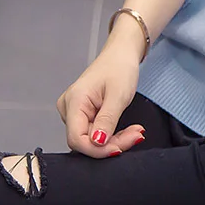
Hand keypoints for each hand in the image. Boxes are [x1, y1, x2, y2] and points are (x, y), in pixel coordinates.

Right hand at [56, 43, 144, 158]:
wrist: (121, 54)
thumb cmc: (120, 68)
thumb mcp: (118, 95)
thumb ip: (107, 120)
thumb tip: (97, 143)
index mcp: (74, 101)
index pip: (76, 139)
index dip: (97, 149)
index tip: (120, 147)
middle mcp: (68, 108)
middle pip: (84, 141)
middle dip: (111, 144)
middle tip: (136, 136)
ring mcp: (73, 112)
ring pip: (91, 139)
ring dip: (114, 141)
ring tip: (135, 132)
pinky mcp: (82, 114)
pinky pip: (95, 133)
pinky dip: (112, 135)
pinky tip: (127, 131)